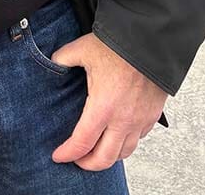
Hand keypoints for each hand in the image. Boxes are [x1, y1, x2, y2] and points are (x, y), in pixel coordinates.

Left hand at [50, 33, 166, 170]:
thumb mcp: (82, 49)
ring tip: (97, 150)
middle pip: (105, 158)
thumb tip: (51, 63)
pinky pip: (139, 138)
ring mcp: (140, 119)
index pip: (82, 143)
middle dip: (88, 164)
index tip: (58, 155)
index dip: (67, 154)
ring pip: (125, 152)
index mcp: (102, 107)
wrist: (150, 40)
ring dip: (109, 156)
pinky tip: (118, 134)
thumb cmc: (118, 44)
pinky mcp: (153, 115)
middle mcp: (123, 119)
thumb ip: (62, 59)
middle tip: (77, 160)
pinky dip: (126, 142)